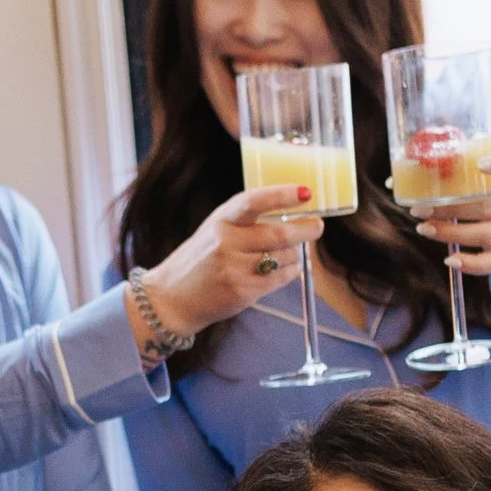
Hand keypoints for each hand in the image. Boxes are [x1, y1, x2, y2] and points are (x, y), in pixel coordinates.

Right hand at [138, 186, 323, 343]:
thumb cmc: (200, 260)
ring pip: (284, 257)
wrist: (173, 298)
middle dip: (306, 229)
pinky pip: (280, 278)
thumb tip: (291, 215)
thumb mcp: (214, 230)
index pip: (253, 202)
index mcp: (221, 220)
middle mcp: (226, 243)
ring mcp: (234, 269)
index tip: (305, 192)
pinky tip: (286, 268)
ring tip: (289, 253)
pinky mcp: (242, 292)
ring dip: (294, 254)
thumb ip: (245, 221)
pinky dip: (290, 271)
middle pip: (279, 234)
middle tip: (317, 226)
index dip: (281, 195)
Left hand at [408, 144, 490, 284]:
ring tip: (425, 229)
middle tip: (419, 208)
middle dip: (452, 208)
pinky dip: (472, 264)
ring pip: (490, 233)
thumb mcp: (484, 172)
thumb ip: (454, 168)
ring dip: (453, 233)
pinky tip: (450, 260)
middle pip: (490, 205)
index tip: (479, 164)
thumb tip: (394, 181)